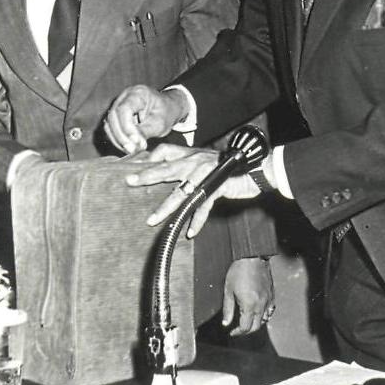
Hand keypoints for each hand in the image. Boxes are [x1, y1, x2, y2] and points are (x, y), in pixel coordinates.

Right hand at [104, 85, 187, 154]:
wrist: (167, 108)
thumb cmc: (166, 112)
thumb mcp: (160, 123)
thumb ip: (145, 131)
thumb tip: (133, 143)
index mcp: (138, 93)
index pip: (124, 109)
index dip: (126, 127)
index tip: (136, 142)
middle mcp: (125, 96)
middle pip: (113, 116)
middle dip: (121, 136)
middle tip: (133, 149)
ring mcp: (119, 104)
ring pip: (109, 124)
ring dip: (118, 140)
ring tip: (132, 150)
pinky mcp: (117, 115)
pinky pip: (111, 128)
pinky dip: (117, 139)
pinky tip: (128, 147)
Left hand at [124, 143, 259, 236]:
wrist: (254, 169)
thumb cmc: (227, 167)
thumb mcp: (204, 161)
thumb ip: (186, 163)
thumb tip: (165, 167)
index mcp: (190, 155)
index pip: (164, 153)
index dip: (148, 159)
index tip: (132, 168)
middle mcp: (195, 163)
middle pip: (167, 170)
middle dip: (148, 176)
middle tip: (130, 181)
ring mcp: (206, 175)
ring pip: (182, 193)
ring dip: (167, 208)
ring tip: (153, 220)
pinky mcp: (218, 187)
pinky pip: (204, 206)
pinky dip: (197, 220)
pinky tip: (189, 232)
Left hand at [222, 258, 274, 336]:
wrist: (252, 257)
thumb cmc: (238, 271)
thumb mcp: (228, 290)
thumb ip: (227, 309)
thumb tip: (226, 323)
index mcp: (249, 305)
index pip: (245, 327)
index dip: (237, 332)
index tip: (232, 331)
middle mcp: (260, 305)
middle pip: (256, 326)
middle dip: (246, 331)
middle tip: (238, 330)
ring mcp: (268, 300)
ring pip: (264, 320)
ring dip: (256, 324)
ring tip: (247, 321)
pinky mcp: (271, 295)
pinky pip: (270, 311)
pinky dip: (264, 316)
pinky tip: (258, 313)